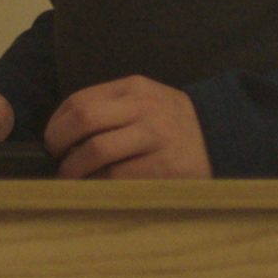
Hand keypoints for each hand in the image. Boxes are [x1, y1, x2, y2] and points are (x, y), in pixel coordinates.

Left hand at [42, 74, 210, 178]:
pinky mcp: (165, 167)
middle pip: (84, 119)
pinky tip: (94, 189)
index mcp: (134, 88)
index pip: (80, 100)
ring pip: (97, 151)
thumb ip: (110, 108)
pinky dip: (98, 185)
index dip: (56, 123)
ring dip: (74, 169)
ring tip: (70, 179)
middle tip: (56, 160)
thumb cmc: (173, 123)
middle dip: (59, 142)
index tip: (52, 141)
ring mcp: (155, 136)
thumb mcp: (146, 101)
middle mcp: (143, 108)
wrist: (225, 137)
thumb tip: (62, 132)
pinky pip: (118, 178)